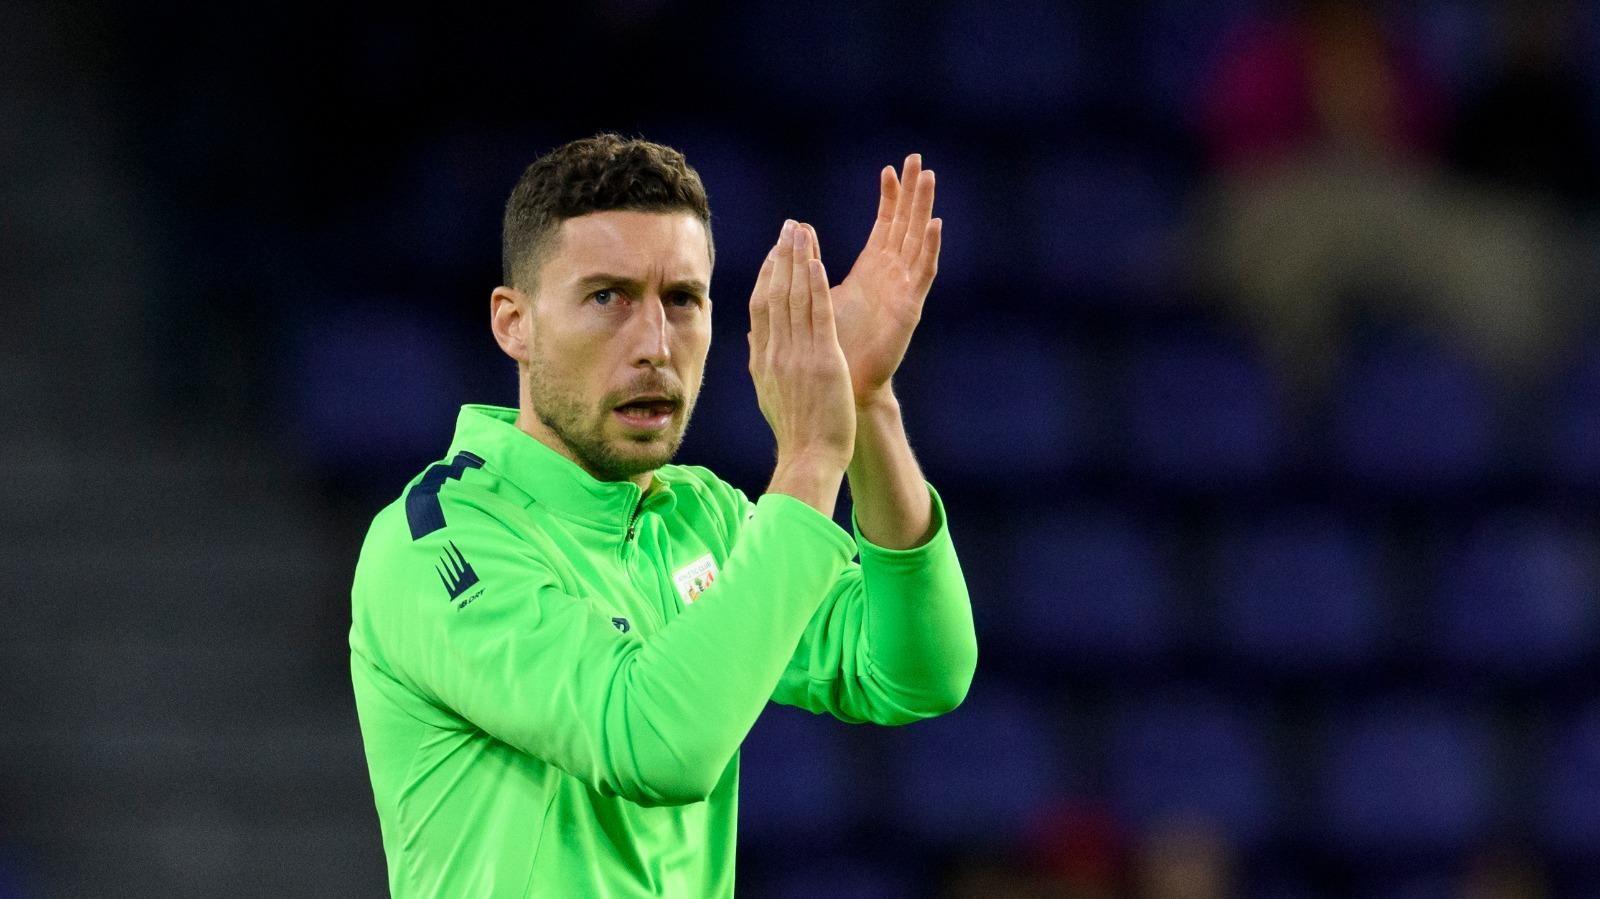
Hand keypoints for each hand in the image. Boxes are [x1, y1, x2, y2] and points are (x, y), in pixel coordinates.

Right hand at [749, 220, 856, 504]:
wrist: (809, 458)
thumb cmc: (797, 434)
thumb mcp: (770, 396)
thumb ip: (763, 364)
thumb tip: (755, 340)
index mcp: (762, 361)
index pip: (761, 308)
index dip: (766, 275)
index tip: (774, 252)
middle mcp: (774, 353)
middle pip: (773, 295)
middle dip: (780, 257)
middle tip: (788, 227)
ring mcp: (796, 355)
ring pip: (793, 298)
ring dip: (797, 260)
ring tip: (801, 230)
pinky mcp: (821, 360)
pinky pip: (816, 314)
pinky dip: (815, 285)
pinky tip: (816, 261)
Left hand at [822, 153, 941, 406]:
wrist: (847, 385)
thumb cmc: (834, 345)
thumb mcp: (818, 293)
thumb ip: (812, 262)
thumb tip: (798, 231)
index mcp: (872, 271)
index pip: (885, 226)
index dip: (888, 198)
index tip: (889, 169)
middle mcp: (892, 276)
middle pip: (905, 224)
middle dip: (911, 192)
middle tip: (919, 158)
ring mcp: (903, 290)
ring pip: (917, 240)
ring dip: (923, 208)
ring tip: (930, 178)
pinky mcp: (909, 308)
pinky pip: (923, 273)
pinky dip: (930, 247)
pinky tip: (935, 223)